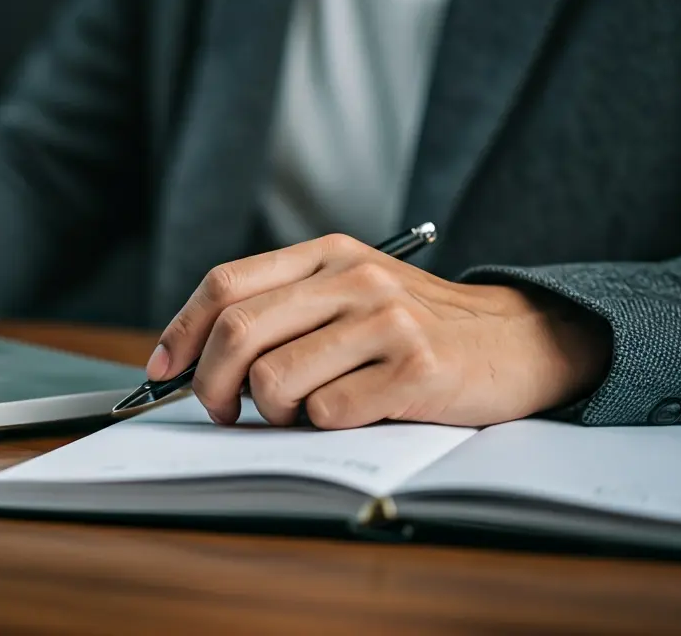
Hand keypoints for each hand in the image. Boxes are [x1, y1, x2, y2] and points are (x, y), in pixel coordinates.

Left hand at [146, 234, 609, 428]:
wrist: (519, 339)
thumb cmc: (417, 325)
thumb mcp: (350, 292)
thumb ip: (284, 309)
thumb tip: (192, 359)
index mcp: (326, 253)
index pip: (225, 285)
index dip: (182, 330)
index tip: (162, 369)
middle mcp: (352, 277)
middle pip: (237, 331)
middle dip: (210, 384)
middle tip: (222, 411)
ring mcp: (385, 320)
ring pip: (275, 379)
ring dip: (274, 412)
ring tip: (306, 410)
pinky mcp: (415, 368)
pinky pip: (329, 412)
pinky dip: (326, 426)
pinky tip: (357, 412)